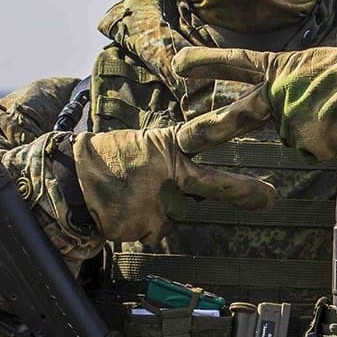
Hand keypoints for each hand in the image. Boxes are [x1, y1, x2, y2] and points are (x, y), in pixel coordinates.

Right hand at [74, 97, 274, 242]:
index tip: (266, 106)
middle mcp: (166, 175)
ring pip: (175, 213)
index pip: (205, 132)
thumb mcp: (141, 146)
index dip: (237, 118)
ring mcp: (157, 204)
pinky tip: (121, 213)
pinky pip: (154, 230)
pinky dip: (141, 224)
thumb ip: (168, 158)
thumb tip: (188, 177)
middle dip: (242, 190)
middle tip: (270, 198)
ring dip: (162, 210)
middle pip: (210, 184)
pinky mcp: (146, 228)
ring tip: (149, 207)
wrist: (66, 183)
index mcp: (165, 146)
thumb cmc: (105, 160)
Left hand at [173, 45, 336, 159]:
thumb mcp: (316, 65)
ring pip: (292, 134)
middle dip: (207, 130)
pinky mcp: (304, 143)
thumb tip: (284, 103)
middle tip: (184, 140)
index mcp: (281, 68)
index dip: (205, 62)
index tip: (177, 64)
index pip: (236, 63)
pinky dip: (327, 142)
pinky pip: (311, 148)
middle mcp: (278, 93)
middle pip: (236, 116)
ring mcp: (289, 119)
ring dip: (313, 129)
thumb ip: (292, 81)